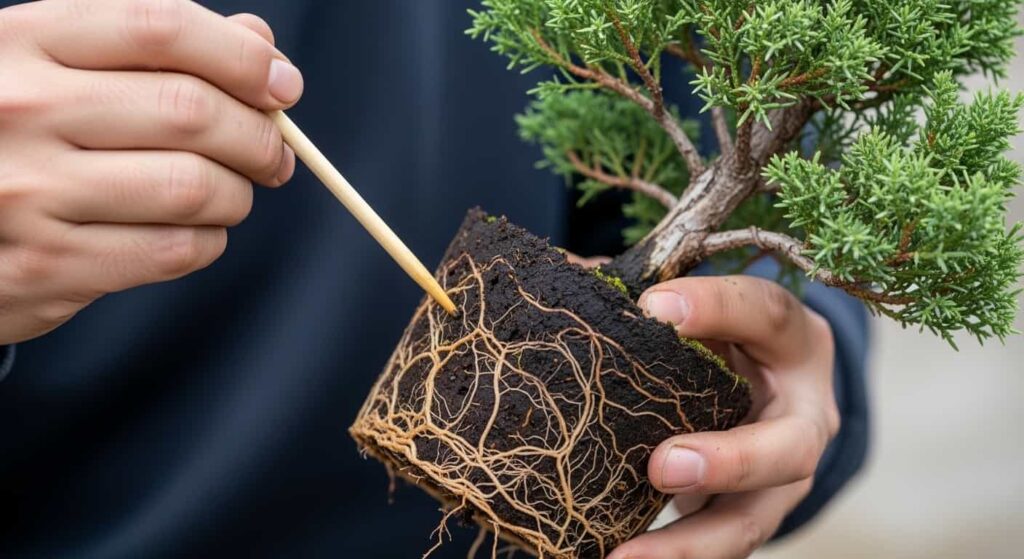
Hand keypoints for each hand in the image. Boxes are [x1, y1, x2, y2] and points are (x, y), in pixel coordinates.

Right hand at [0, 0, 301, 344]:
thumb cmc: (14, 136)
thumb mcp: (56, 67)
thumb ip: (152, 47)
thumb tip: (256, 41)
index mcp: (24, 42)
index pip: (161, 27)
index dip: (242, 56)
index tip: (281, 84)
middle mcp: (19, 110)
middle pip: (191, 112)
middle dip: (259, 136)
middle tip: (274, 154)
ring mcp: (28, 193)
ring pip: (194, 187)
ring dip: (237, 194)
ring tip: (230, 193)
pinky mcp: (47, 266)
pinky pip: (175, 250)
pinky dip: (209, 240)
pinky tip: (195, 230)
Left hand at [610, 276, 838, 558]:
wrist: (775, 387)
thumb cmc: (731, 337)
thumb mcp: (712, 310)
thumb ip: (657, 298)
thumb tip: (572, 277)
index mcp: (793, 341)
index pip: (767, 313)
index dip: (717, 308)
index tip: (652, 307)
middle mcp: (805, 413)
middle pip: (788, 448)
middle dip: (729, 462)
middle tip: (662, 466)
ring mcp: (785, 476)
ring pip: (754, 520)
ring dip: (691, 543)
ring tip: (626, 557)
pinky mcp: (754, 514)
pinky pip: (719, 545)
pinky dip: (673, 557)